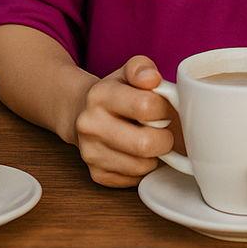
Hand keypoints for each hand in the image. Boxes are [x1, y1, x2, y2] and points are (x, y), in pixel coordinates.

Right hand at [72, 55, 176, 187]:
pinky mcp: (97, 174)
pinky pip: (135, 179)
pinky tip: (135, 153)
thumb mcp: (127, 71)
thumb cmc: (115, 93)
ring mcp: (91, 152)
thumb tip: (152, 78)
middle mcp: (90, 125)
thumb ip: (142, 68)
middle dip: (164, 138)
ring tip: (147, 139)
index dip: (164, 108)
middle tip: (161, 130)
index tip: (161, 108)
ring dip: (154, 155)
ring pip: (143, 165)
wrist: (82, 114)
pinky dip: (143, 168)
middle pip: (146, 143)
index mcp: (100, 95)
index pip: (147, 106)